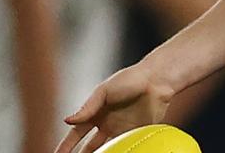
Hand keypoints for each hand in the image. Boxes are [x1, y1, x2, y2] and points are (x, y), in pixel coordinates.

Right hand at [53, 63, 173, 152]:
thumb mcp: (104, 91)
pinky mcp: (137, 133)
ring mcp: (122, 130)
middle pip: (90, 146)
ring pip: (108, 149)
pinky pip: (126, 148)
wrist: (158, 79)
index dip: (66, 146)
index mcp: (96, 112)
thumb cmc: (130, 79)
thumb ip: (87, 107)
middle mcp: (107, 123)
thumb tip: (66, 120)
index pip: (76, 134)